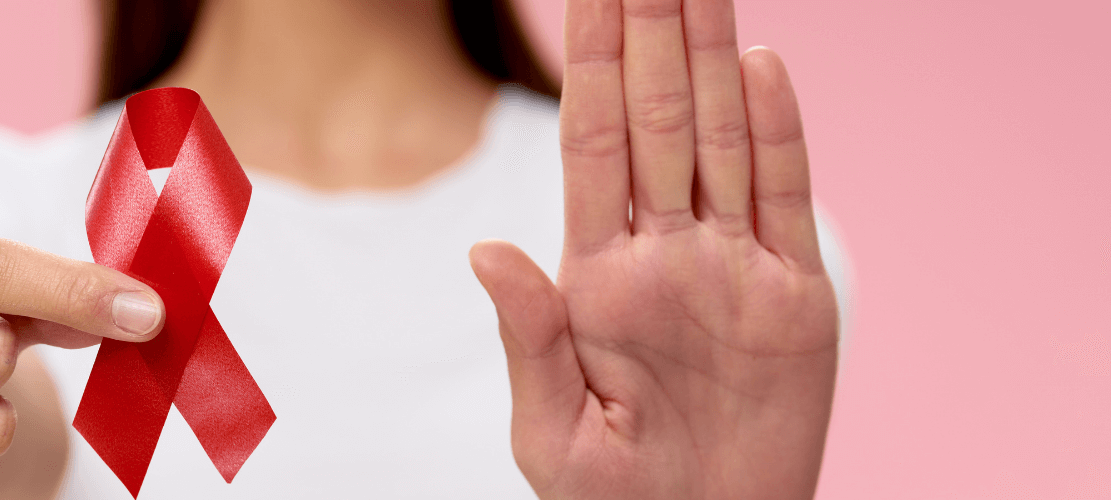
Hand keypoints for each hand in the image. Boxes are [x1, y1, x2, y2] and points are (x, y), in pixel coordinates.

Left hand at [469, 0, 838, 497]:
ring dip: (709, 61)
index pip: (591, 147)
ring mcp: (731, 268)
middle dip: (650, 40)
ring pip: (719, 142)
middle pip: (657, 124)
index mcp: (596, 276)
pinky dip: (775, 133)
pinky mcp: (794, 299)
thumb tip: (484, 249)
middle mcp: (664, 254)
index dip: (590, 69)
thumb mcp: (552, 431)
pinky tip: (761, 68)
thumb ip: (530, 335)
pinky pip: (784, 199)